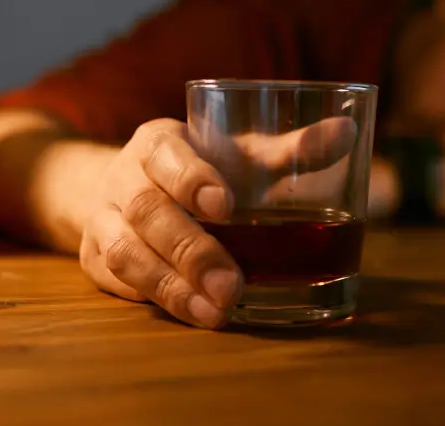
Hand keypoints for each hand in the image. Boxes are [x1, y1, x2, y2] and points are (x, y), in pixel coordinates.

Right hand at [79, 116, 356, 328]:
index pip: (167, 155)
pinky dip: (154, 300)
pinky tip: (192, 314)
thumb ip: (289, 149)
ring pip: (126, 253)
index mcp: (158, 142)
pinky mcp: (95, 258)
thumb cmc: (199, 168)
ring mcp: (103, 220)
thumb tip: (349, 131)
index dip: (192, 179)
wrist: (123, 185)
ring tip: (215, 312)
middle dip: (191, 250)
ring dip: (170, 286)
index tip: (226, 204)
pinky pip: (117, 282)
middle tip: (232, 285)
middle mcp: (124, 177)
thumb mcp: (238, 154)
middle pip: (147, 212)